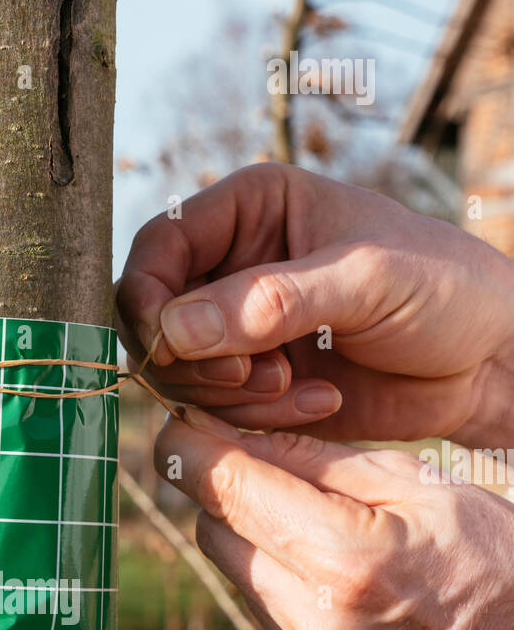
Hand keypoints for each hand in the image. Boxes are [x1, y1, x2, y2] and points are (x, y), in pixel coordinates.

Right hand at [117, 163, 513, 447]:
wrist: (486, 360)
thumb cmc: (443, 289)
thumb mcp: (363, 280)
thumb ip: (269, 301)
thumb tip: (175, 330)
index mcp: (251, 209)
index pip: (157, 249)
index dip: (148, 300)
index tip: (172, 347)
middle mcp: (235, 266)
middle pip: (155, 320)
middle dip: (197, 361)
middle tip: (257, 376)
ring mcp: (242, 330)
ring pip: (181, 375)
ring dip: (231, 396)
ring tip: (297, 388)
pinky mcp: (256, 385)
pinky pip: (219, 413)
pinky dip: (257, 420)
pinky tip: (318, 401)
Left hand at [156, 408, 513, 629]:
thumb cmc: (498, 554)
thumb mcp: (419, 482)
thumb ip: (318, 460)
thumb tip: (235, 433)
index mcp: (343, 557)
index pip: (223, 487)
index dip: (190, 444)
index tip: (184, 418)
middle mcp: (313, 619)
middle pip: (213, 531)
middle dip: (225, 487)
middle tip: (256, 455)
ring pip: (233, 572)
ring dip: (251, 534)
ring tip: (307, 511)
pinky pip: (263, 610)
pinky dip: (276, 576)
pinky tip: (325, 562)